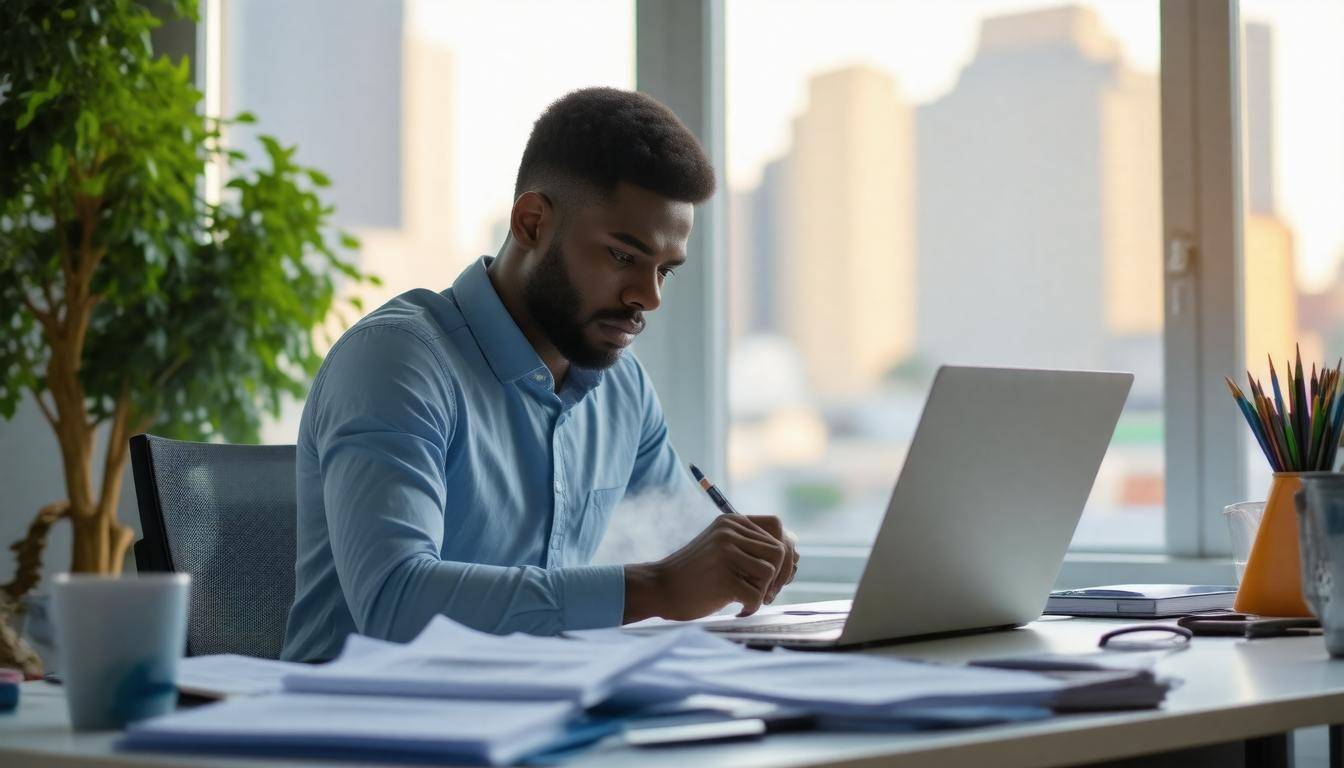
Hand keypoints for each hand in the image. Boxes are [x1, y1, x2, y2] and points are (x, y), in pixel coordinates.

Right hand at [624, 514, 799, 622]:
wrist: (659, 588)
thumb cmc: (695, 574)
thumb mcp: (721, 548)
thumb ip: (751, 546)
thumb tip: (794, 554)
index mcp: (731, 521)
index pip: (777, 527)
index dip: (785, 550)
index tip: (776, 572)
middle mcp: (729, 532)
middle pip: (780, 550)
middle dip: (780, 576)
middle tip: (766, 593)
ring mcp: (725, 553)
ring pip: (771, 572)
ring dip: (764, 592)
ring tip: (748, 600)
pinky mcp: (723, 578)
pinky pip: (756, 595)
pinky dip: (751, 608)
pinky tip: (738, 610)